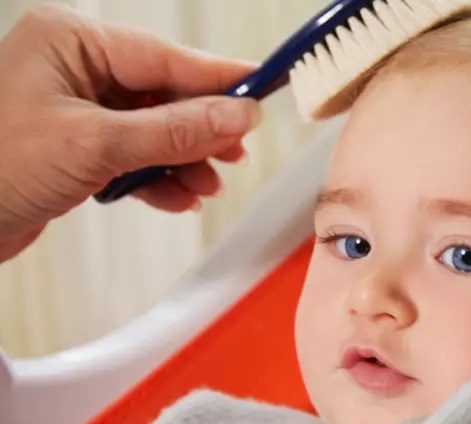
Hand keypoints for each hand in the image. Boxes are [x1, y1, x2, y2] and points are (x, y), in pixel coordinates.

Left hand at [0, 4, 260, 260]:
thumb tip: (236, 117)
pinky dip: (156, 177)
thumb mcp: (96, 146)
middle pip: (163, 94)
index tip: (262, 88)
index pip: (165, 57)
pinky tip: (176, 198)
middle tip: (235, 151)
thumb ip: (174, 131)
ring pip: (152, 128)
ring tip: (206, 185)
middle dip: (199, 130)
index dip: (218, 78)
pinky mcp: (76, 146)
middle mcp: (75, 69)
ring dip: (182, 160)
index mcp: (72, 43)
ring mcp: (76, 108)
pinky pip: (132, 154)